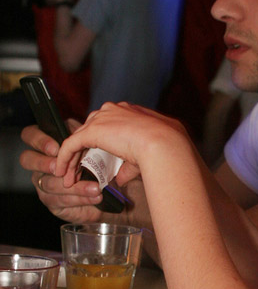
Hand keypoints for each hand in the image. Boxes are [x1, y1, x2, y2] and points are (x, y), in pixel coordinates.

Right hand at [20, 121, 103, 222]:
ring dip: (74, 186)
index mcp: (48, 144)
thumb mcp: (93, 146)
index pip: (30, 135)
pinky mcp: (52, 201)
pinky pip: (60, 200)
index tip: (56, 149)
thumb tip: (83, 135)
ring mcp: (43, 183)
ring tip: (95, 187)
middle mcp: (41, 163)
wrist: (107, 190)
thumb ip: (83, 139)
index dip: (39, 140)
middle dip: (42, 163)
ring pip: (48, 183)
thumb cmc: (98, 162)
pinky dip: (80, 198)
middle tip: (59, 170)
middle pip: (27, 159)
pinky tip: (95, 196)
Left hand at [54, 102, 186, 187]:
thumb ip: (128, 164)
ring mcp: (101, 118)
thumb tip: (119, 177)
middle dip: (83, 152)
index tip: (96, 161)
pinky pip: (71, 145)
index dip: (98, 145)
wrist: (164, 143)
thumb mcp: (145, 155)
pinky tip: (63, 173)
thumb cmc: (163, 148)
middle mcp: (112, 111)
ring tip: (68, 176)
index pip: (106, 126)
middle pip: (89, 131)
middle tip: (79, 172)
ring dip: (72, 158)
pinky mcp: (92, 130)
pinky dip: (65, 159)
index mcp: (127, 112)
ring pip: (78, 138)